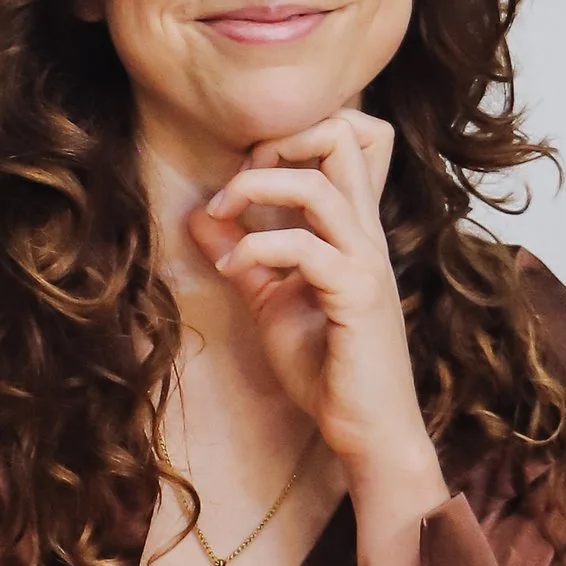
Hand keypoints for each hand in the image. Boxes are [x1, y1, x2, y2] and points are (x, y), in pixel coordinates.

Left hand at [190, 109, 445, 521]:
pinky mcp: (357, 295)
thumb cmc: (327, 368)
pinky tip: (231, 271)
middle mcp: (365, 233)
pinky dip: (257, 247)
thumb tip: (199, 215)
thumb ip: (244, 256)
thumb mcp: (271, 301)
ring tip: (221, 212)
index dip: (291, 136)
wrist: (366, 430)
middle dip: (280, 138)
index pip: (349, 140)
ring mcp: (365, 261)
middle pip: (344, 135)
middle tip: (238, 179)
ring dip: (256, 186)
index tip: (244, 174)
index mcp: (352, 228)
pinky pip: (306, 248)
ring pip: (318, 184)